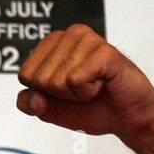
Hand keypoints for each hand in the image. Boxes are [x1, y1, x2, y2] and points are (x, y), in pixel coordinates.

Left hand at [15, 23, 153, 142]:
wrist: (127, 118)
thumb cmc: (93, 108)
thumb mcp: (52, 110)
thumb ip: (32, 104)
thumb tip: (31, 97)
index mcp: (54, 43)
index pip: (26, 75)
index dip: (44, 94)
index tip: (67, 91)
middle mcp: (70, 34)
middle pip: (40, 78)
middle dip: (61, 95)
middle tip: (84, 89)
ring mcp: (88, 40)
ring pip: (57, 80)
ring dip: (76, 94)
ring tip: (95, 86)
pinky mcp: (105, 52)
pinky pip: (75, 80)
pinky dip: (87, 92)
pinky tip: (103, 84)